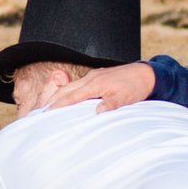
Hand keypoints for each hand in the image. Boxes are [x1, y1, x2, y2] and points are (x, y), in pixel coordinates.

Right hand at [42, 60, 156, 111]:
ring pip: (71, 87)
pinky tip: (68, 99)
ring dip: (59, 96)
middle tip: (41, 113)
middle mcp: (91, 78)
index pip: (71, 97)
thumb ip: (111, 104)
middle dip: (52, 101)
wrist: (146, 73)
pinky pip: (79, 86)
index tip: (46, 114)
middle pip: (66, 91)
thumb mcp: (125, 98)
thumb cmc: (135, 87)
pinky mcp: (98, 77)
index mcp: (95, 84)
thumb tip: (97, 112)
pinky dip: (69, 93)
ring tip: (49, 107)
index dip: (58, 106)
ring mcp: (94, 76)